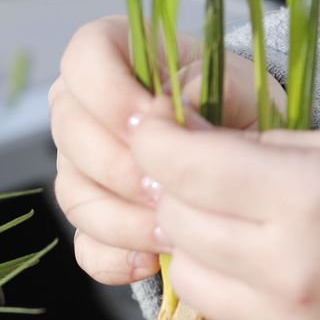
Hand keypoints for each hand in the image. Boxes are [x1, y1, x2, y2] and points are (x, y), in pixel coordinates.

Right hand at [50, 16, 277, 284]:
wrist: (248, 157)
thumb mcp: (235, 82)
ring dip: (123, 219)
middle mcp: (81, 111)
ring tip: (173, 229)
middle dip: (121, 166)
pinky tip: (151, 261)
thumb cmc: (235, 105)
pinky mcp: (93, 219)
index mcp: (110, 57)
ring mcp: (79, 169)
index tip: (153, 117)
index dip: (108, 92)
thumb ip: (206, 84)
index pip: (82, 61)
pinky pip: (86, 245)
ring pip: (75, 195)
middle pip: (70, 135)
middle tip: (169, 185)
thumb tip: (174, 105)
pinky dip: (116, 259)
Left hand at [128, 106, 319, 319]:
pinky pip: (221, 319)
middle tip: (184, 175)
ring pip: (188, 276)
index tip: (145, 127)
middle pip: (178, 221)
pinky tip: (260, 275)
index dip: (155, 142)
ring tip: (226, 228)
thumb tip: (187, 138)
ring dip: (192, 247)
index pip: (190, 167)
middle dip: (170, 192)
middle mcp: (286, 263)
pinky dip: (226, 293)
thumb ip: (263, 147)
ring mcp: (282, 318)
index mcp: (306, 196)